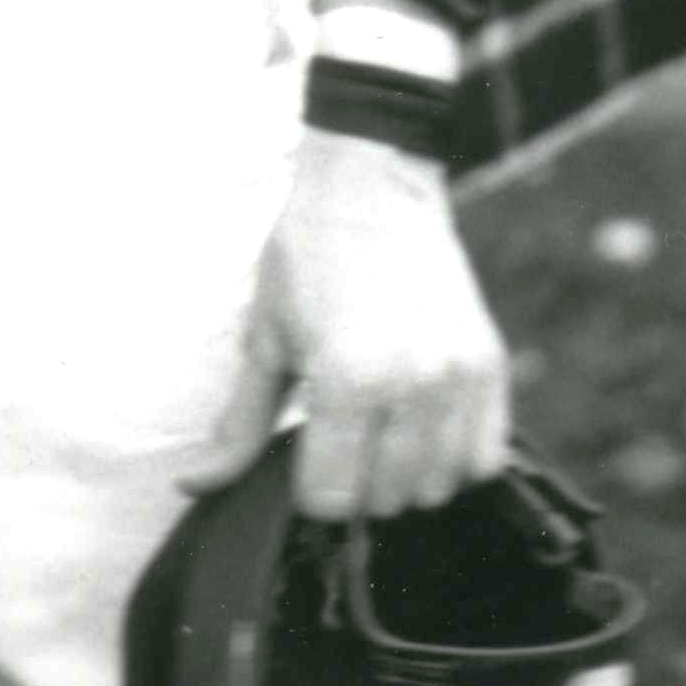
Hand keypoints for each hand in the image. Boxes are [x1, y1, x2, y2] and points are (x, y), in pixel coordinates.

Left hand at [252, 126, 513, 522]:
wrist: (372, 186)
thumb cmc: (309, 255)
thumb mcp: (263, 339)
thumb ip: (239, 424)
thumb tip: (194, 482)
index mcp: (346, 382)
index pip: (332, 497)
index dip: (309, 487)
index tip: (305, 455)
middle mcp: (412, 387)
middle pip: (385, 498)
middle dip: (354, 482)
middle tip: (339, 437)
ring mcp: (458, 379)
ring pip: (437, 486)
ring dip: (404, 476)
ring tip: (379, 429)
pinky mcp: (491, 366)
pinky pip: (486, 457)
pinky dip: (453, 459)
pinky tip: (421, 427)